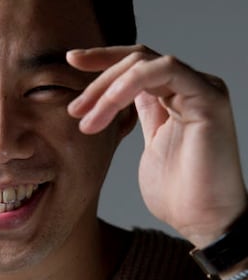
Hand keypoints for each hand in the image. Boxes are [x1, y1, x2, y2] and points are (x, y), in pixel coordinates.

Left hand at [67, 45, 246, 247]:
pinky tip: (108, 105)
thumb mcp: (148, 146)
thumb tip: (112, 100)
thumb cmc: (176, 193)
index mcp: (173, 96)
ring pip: (144, 62)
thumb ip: (137, 117)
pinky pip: (164, 71)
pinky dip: (130, 83)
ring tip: (86, 118)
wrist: (202, 221)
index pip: (135, 63)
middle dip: (97, 78)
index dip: (102, 59)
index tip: (71, 61)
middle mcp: (189, 87)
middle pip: (136, 58)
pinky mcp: (208, 97)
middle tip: (74, 109)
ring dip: (107, 87)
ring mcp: (201, 89)